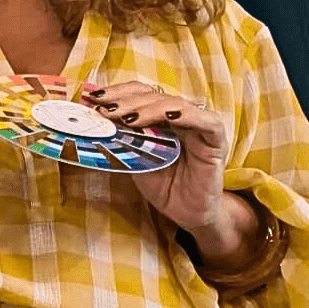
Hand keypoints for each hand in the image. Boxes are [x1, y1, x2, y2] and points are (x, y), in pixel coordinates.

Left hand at [87, 81, 228, 232]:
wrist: (187, 214)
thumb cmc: (163, 186)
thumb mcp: (134, 160)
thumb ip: (121, 140)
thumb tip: (93, 123)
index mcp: (159, 118)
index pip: (139, 95)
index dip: (117, 93)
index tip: (92, 98)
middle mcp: (180, 116)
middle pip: (153, 96)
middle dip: (125, 100)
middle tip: (103, 107)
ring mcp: (198, 125)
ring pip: (174, 104)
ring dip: (147, 108)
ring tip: (125, 116)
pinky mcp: (216, 139)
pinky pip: (204, 121)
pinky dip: (185, 115)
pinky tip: (167, 116)